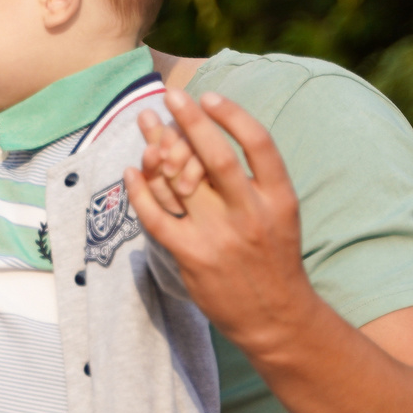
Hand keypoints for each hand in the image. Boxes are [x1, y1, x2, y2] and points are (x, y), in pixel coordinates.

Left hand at [124, 89, 322, 358]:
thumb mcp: (280, 214)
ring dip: (159, 148)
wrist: (275, 317)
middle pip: (216, 156)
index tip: (210, 97)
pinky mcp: (192, 256)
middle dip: (190, 121)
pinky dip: (141, 191)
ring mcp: (220, 236)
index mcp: (278, 197)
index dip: (233, 115)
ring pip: (182, 182)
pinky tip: (132, 171)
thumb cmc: (273, 258)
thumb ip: (255, 180)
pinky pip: (158, 217)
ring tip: (145, 122)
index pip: (259, 143)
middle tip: (170, 95)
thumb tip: (213, 137)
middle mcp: (250, 213)